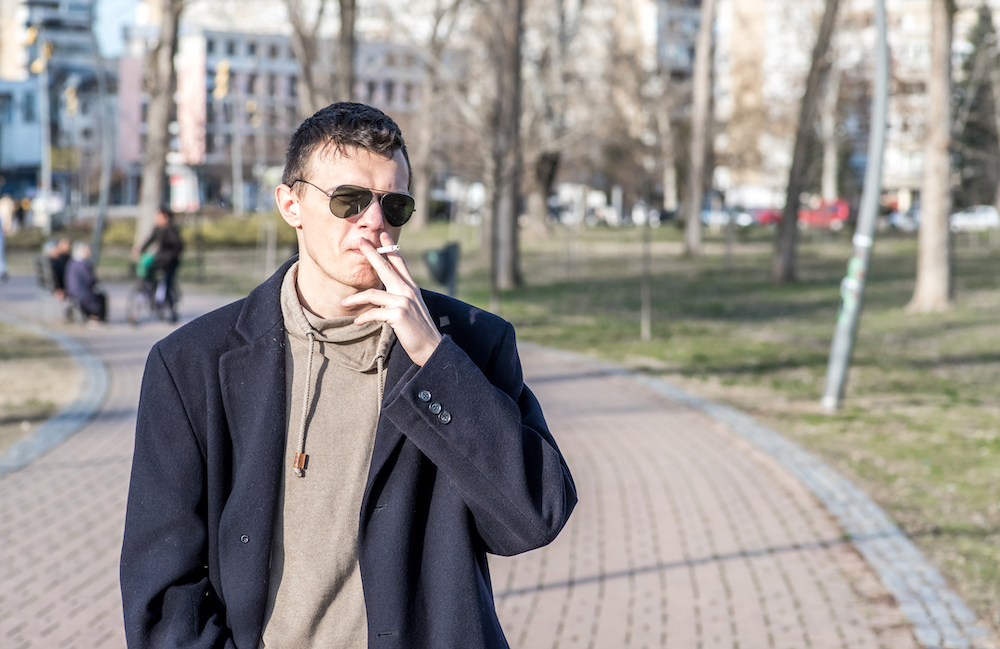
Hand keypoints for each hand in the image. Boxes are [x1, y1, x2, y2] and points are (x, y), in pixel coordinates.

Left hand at [341, 232, 442, 365]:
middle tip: (360, 241)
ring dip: (355, 298)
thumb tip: (384, 291)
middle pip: (386, 267)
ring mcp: (404, 302)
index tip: (382, 234)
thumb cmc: (418, 329)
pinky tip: (357, 321)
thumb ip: (400, 296)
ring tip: (343, 303)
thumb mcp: (411, 307)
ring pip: (373, 294)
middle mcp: (408, 291)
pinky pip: (374, 312)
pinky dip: (364, 317)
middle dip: (372, 253)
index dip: (391, 247)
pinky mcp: (399, 315)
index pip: (399, 262)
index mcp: (411, 287)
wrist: (431, 347)